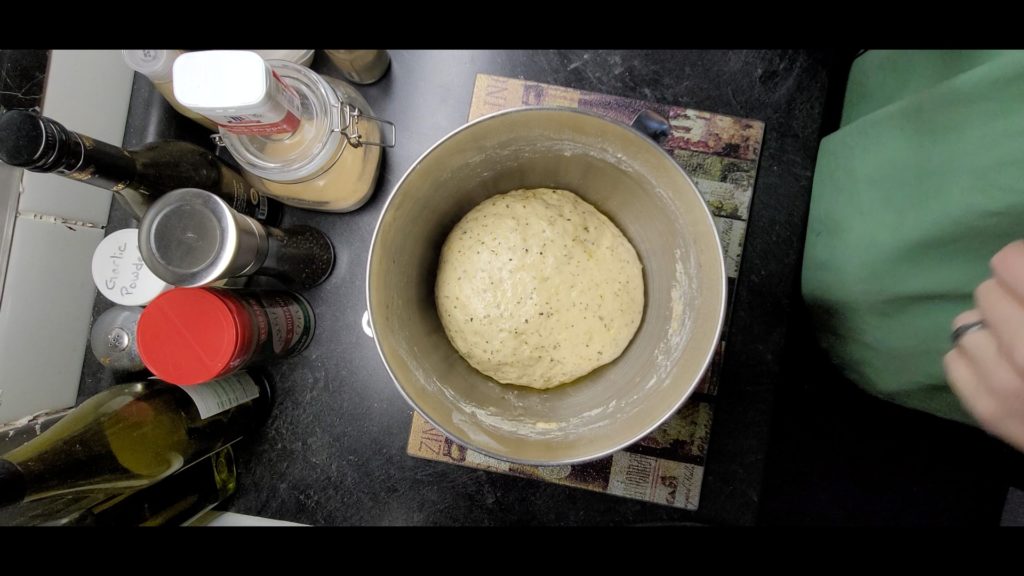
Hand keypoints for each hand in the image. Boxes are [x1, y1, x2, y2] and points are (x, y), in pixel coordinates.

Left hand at [944, 240, 1023, 452]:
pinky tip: (1005, 368)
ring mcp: (1007, 385)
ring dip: (991, 330)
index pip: (1009, 263)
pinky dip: (977, 360)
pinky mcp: (988, 412)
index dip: (1019, 263)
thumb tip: (1012, 258)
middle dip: (1010, 299)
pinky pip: (954, 359)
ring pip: (966, 323)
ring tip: (1020, 343)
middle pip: (987, 291)